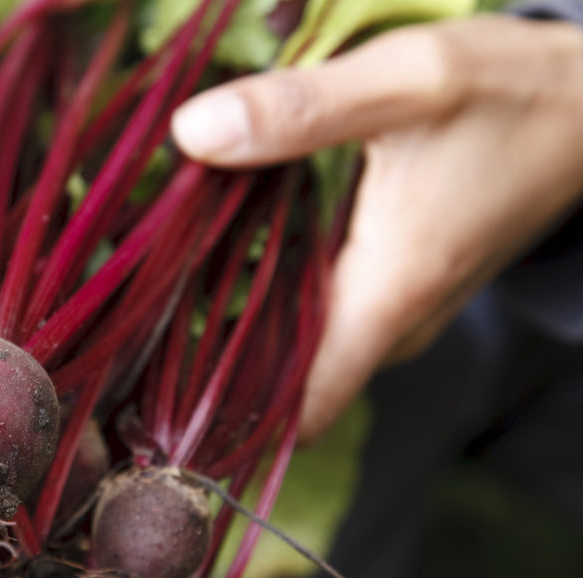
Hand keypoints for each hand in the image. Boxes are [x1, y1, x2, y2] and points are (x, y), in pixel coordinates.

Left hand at [171, 15, 582, 442]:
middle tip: (146, 307)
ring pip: (301, 350)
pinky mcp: (398, 292)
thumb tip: (192, 134)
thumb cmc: (513, 95)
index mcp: (388, 296)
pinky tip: (236, 248)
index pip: (300, 407)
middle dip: (213, 354)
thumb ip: (300, 110)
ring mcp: (398, 314)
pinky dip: (274, 296)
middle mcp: (393, 326)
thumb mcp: (407, 82)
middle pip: (285, 380)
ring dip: (240, 320)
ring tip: (177, 272)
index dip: (227, 412)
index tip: (158, 394)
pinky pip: (321, 318)